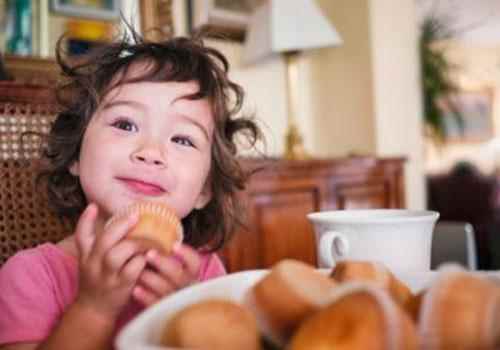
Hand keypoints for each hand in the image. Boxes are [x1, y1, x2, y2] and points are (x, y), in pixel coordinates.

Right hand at [74, 203, 146, 319]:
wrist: (93, 311)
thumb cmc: (98, 281)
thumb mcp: (92, 262)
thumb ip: (101, 245)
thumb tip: (123, 222)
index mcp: (85, 256)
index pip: (81, 235)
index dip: (86, 219)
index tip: (94, 205)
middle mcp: (93, 264)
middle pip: (103, 242)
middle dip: (120, 226)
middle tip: (136, 215)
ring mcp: (106, 276)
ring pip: (116, 255)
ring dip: (135, 243)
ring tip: (150, 236)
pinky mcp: (120, 286)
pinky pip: (132, 269)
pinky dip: (142, 260)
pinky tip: (150, 255)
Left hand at [133, 244, 201, 306]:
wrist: (164, 304)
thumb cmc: (164, 276)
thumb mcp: (171, 264)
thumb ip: (167, 250)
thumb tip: (158, 223)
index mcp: (190, 273)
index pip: (194, 262)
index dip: (186, 254)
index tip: (173, 245)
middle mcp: (186, 286)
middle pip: (180, 276)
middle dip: (164, 263)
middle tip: (149, 253)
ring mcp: (174, 299)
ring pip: (166, 290)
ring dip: (152, 279)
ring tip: (140, 272)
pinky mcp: (162, 311)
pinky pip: (155, 304)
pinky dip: (145, 296)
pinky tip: (135, 288)